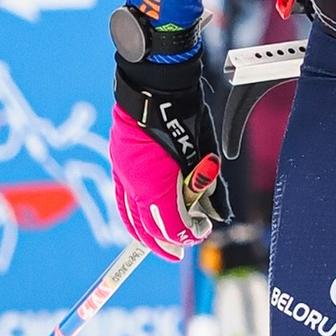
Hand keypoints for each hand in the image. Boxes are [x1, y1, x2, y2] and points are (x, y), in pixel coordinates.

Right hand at [108, 10, 225, 257]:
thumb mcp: (204, 153)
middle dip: (166, 241)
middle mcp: (136, 184)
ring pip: (131, 217)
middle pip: (149, 227)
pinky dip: (133, 215)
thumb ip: (209, 187)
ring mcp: (123, 175)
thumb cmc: (186, 116)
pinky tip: (142, 222)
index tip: (200, 234)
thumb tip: (217, 213)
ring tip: (159, 243)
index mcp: (158, 184)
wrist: (154, 86)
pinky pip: (123, 200)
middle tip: (179, 249)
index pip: (172, 225)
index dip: (187, 235)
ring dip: (146, 233)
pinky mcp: (118, 165)